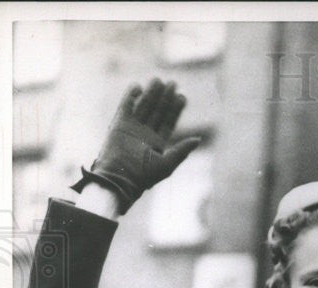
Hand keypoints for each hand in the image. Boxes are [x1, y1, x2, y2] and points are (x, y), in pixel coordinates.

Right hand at [74, 79, 200, 212]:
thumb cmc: (145, 175)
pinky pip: (125, 107)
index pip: (169, 122)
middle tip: (172, 83)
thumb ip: (182, 150)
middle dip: (165, 98)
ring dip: (150, 94)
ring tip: (158, 80)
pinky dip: (130, 97)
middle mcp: (145, 134)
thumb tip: (198, 139)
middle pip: (157, 111)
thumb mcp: (168, 163)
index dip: (175, 109)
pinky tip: (138, 86)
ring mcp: (132, 128)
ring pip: (143, 107)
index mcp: (157, 143)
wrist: (120, 178)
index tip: (182, 96)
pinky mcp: (118, 125)